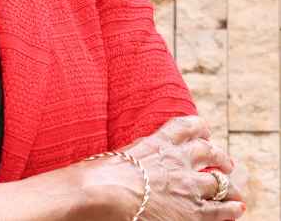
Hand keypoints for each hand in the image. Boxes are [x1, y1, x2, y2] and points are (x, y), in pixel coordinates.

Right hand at [98, 115, 246, 220]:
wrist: (106, 193)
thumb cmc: (101, 175)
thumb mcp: (116, 154)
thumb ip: (132, 155)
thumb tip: (128, 159)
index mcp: (157, 142)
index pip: (184, 126)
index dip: (198, 126)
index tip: (204, 129)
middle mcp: (177, 160)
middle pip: (208, 151)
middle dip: (219, 155)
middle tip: (225, 161)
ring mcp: (188, 185)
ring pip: (220, 180)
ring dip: (229, 184)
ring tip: (235, 189)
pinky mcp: (194, 211)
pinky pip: (220, 209)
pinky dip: (231, 209)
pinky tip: (238, 209)